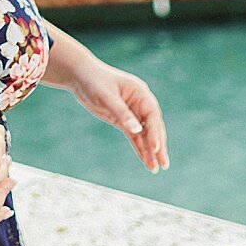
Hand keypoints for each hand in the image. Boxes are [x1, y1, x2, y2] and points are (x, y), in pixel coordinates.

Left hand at [72, 58, 168, 172]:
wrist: (80, 76)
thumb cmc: (94, 81)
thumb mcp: (106, 97)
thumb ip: (122, 113)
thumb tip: (137, 130)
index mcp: (140, 92)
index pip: (152, 115)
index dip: (155, 132)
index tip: (156, 148)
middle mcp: (139, 103)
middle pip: (153, 127)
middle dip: (158, 145)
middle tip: (164, 164)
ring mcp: (132, 112)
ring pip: (144, 134)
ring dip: (150, 151)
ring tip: (156, 169)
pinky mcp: (123, 120)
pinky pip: (134, 136)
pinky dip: (140, 148)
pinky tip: (146, 161)